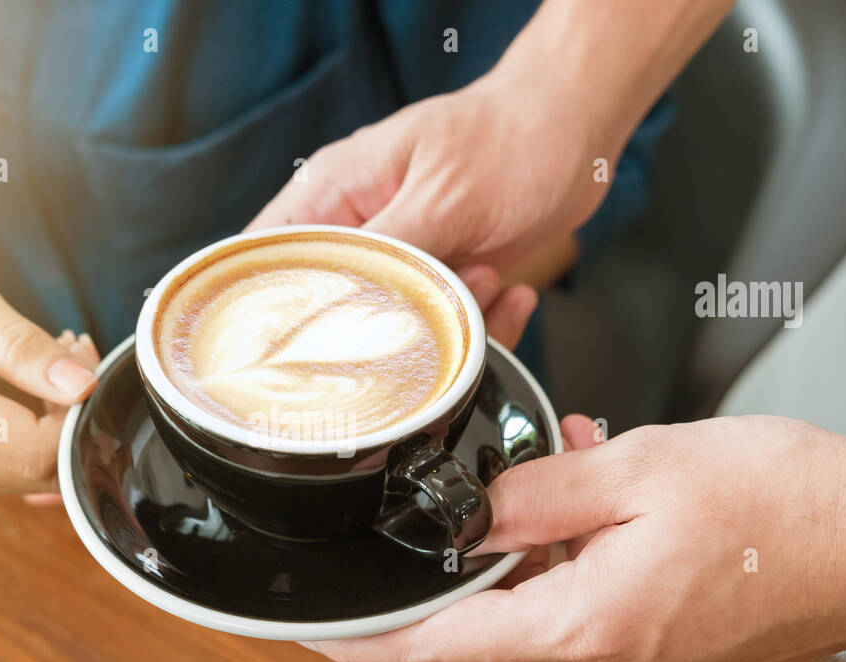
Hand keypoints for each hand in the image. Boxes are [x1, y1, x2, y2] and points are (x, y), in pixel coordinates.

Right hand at [0, 237, 97, 503]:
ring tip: (36, 362)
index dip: (76, 412)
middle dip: (68, 416)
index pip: (34, 448)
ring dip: (49, 428)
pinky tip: (14, 393)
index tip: (76, 355)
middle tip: (66, 348)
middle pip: (34, 470)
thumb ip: (20, 346)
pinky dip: (23, 441)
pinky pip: (1, 478)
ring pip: (24, 479)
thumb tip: (83, 389)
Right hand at [247, 66, 610, 341]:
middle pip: (330, 309)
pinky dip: (482, 326)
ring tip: (480, 278)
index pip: (268, 258)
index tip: (289, 346)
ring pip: (395, 331)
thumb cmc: (510, 137)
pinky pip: (446, 331)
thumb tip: (343, 307)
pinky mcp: (442, 284)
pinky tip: (507, 295)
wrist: (577, 131)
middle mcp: (360, 230)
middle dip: (381, 326)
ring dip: (446, 324)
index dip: (268, 307)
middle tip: (430, 304)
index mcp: (335, 194)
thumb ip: (389, 255)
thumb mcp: (443, 196)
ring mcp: (402, 261)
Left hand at [301, 415, 845, 661]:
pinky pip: (577, 626)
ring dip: (507, 568)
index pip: (439, 649)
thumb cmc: (791, 506)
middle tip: (420, 536)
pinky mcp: (663, 661)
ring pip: (525, 633)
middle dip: (436, 591)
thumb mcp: (640, 470)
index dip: (368, 642)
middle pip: (473, 646)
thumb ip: (534, 496)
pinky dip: (558, 573)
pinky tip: (582, 506)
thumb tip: (467, 514)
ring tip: (534, 485)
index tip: (319, 631)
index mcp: (587, 629)